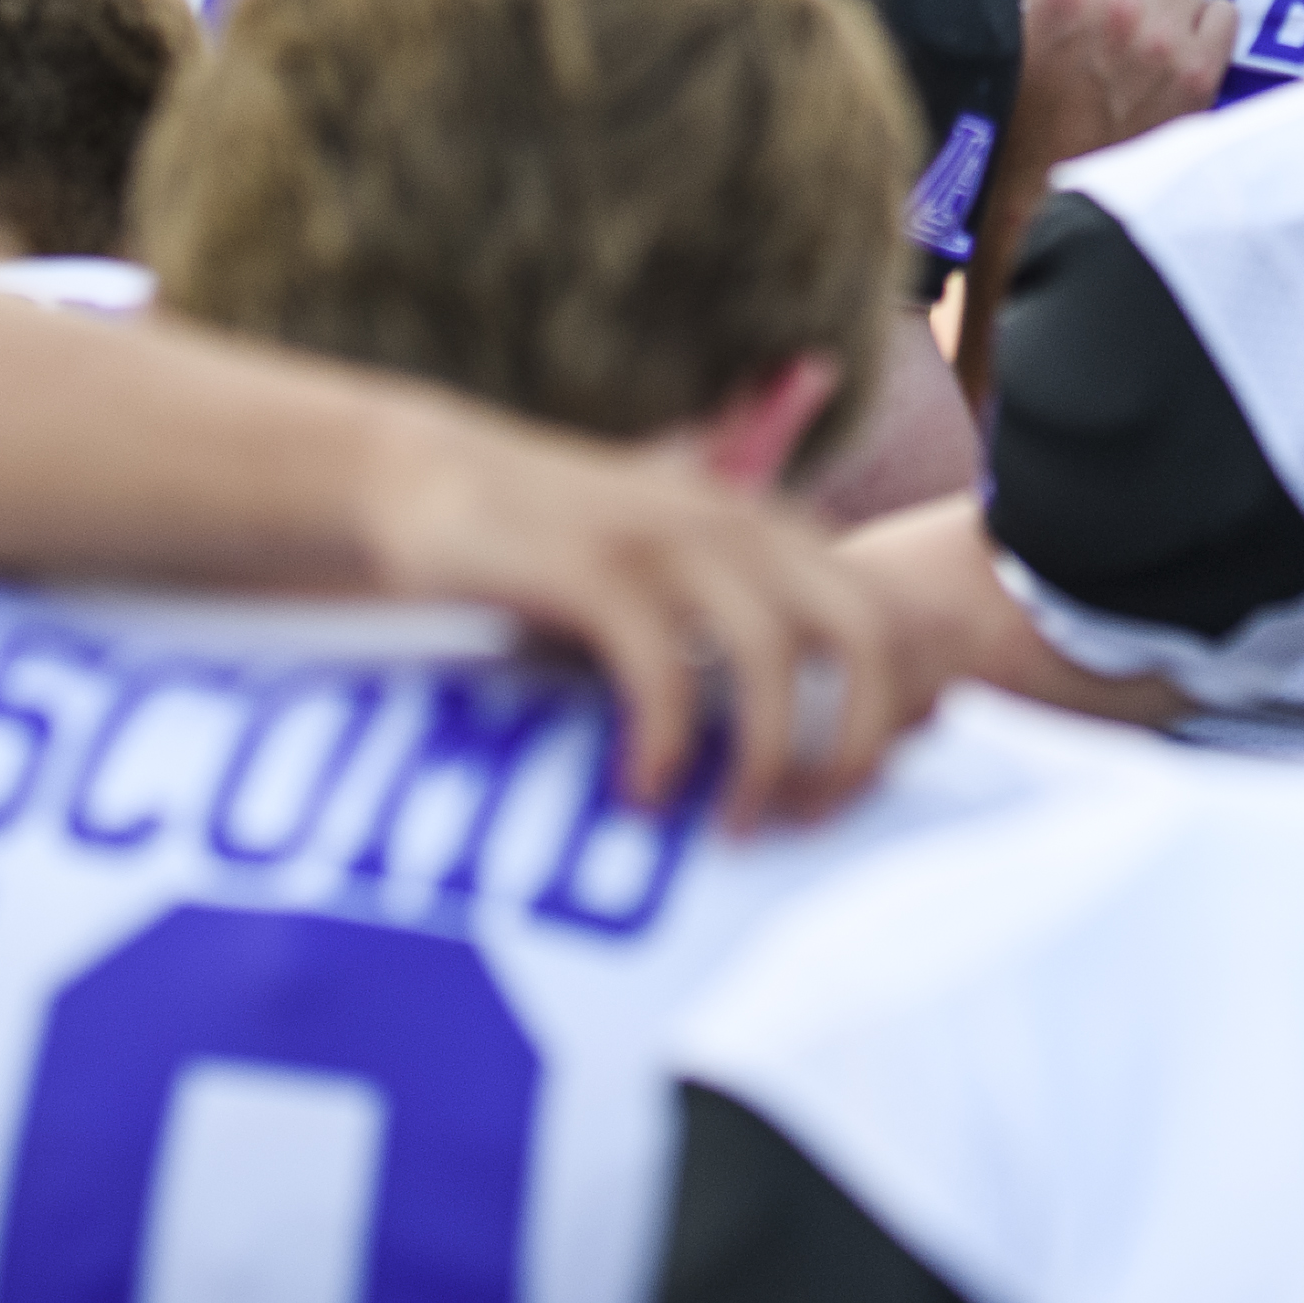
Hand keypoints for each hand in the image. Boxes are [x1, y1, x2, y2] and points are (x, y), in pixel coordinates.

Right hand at [321, 392, 933, 823]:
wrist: (419, 474)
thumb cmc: (542, 547)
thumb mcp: (658, 564)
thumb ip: (720, 621)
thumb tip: (778, 745)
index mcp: (762, 525)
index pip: (877, 616)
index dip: (884, 712)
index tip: (847, 792)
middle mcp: (733, 523)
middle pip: (858, 633)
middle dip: (852, 741)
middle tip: (808, 821)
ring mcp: (664, 541)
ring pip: (770, 656)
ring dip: (763, 757)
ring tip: (727, 828)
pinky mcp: (593, 569)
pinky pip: (662, 671)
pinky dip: (664, 744)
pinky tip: (639, 792)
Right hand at [1010, 0, 1240, 174]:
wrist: (1050, 201)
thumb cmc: (1011, 122)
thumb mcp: (993, 36)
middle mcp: (1122, 4)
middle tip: (1115, 5)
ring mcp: (1167, 39)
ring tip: (1149, 24)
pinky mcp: (1201, 74)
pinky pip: (1224, 14)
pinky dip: (1204, 26)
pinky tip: (1178, 48)